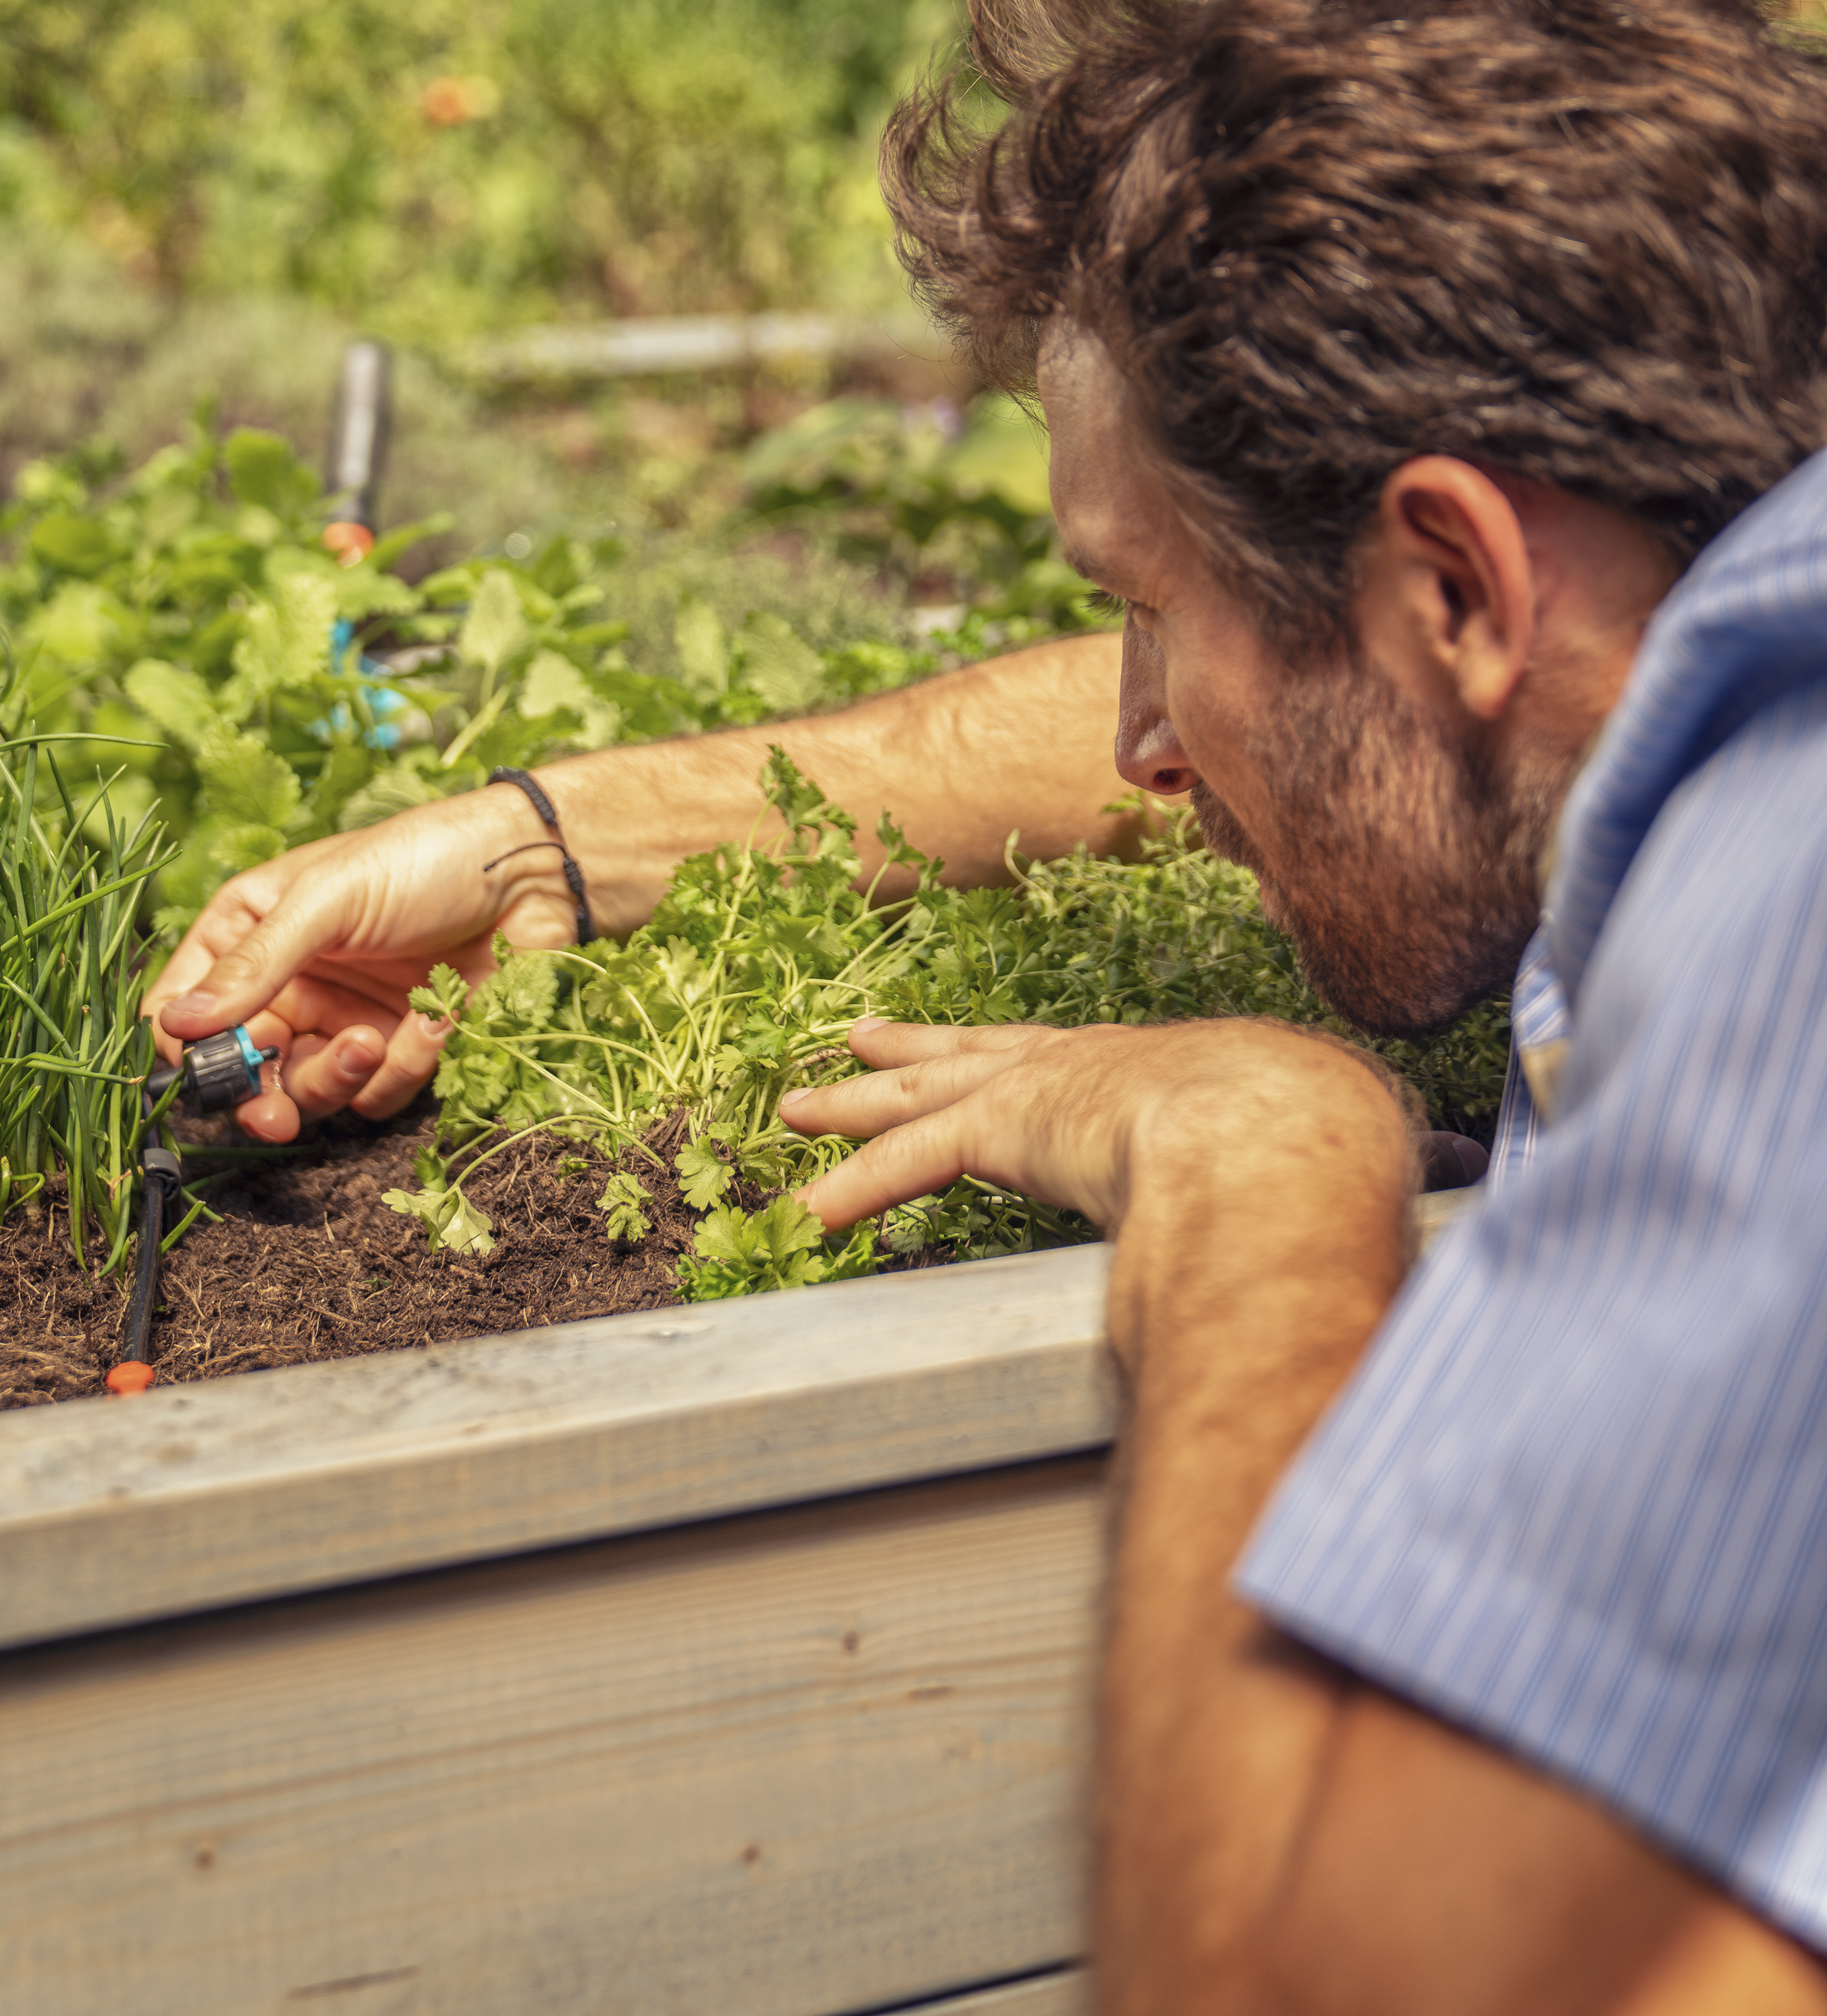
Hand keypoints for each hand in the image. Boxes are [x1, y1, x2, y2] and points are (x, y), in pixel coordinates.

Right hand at [143, 788, 579, 1142]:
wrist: (534, 876)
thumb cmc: (426, 859)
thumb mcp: (330, 896)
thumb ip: (257, 962)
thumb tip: (177, 1023)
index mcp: (253, 928)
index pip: (186, 1004)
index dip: (185, 1046)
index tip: (203, 1072)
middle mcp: (291, 979)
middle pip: (243, 1067)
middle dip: (258, 1095)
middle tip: (271, 1118)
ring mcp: (343, 1015)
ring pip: (307, 1090)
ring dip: (332, 1079)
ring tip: (369, 1041)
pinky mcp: (400, 1047)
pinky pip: (377, 1093)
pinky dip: (403, 1066)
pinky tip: (435, 1017)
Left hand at [781, 1015, 1413, 1236]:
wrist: (1285, 1130)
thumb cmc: (1332, 1138)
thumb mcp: (1365, 1139)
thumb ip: (1388, 1158)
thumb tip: (1464, 1163)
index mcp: (1170, 1068)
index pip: (1087, 1063)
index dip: (1039, 1062)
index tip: (1008, 1058)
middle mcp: (1095, 1064)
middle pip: (986, 1053)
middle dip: (918, 1052)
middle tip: (859, 1042)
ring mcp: (1046, 1090)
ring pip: (925, 1097)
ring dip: (854, 1108)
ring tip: (791, 1109)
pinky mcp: (1011, 1129)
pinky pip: (913, 1165)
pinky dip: (861, 1187)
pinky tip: (811, 1212)